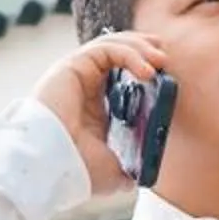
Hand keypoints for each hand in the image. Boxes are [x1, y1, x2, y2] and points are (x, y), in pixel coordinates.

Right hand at [33, 31, 167, 194]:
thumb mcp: (114, 170)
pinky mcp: (72, 66)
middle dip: (144, 49)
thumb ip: (128, 167)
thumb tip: (143, 175)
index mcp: (93, 106)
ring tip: (160, 60)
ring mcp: (77, 74)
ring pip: (112, 44)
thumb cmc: (76, 170)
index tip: (164, 73)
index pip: (120, 74)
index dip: (142, 67)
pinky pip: (106, 48)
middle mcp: (84, 86)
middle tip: (164, 58)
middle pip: (117, 52)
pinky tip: (147, 70)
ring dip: (140, 47)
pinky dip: (130, 53)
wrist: (54, 168)